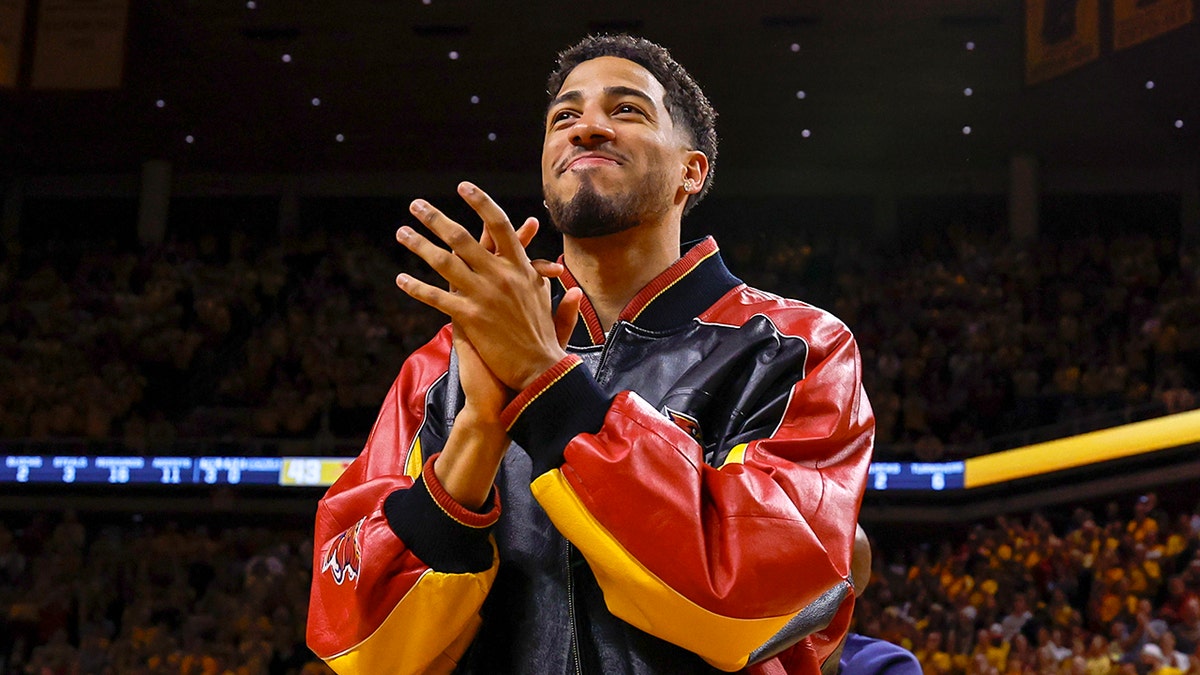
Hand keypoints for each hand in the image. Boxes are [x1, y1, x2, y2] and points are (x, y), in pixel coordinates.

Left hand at [396, 182, 579, 390]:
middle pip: (464, 238)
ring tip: (401, 232)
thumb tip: (571, 291)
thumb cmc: (546, 343)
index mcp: (522, 269)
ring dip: (419, 244)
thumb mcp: (553, 311)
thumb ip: (557, 297)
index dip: (481, 203)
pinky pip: (436, 297)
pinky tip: (401, 280)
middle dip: (436, 219)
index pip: (500, 225)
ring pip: (444, 262)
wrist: (541, 372)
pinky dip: (416, 287)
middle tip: (416, 205)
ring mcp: (485, 295)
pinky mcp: (470, 317)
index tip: (464, 187)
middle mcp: (502, 276)